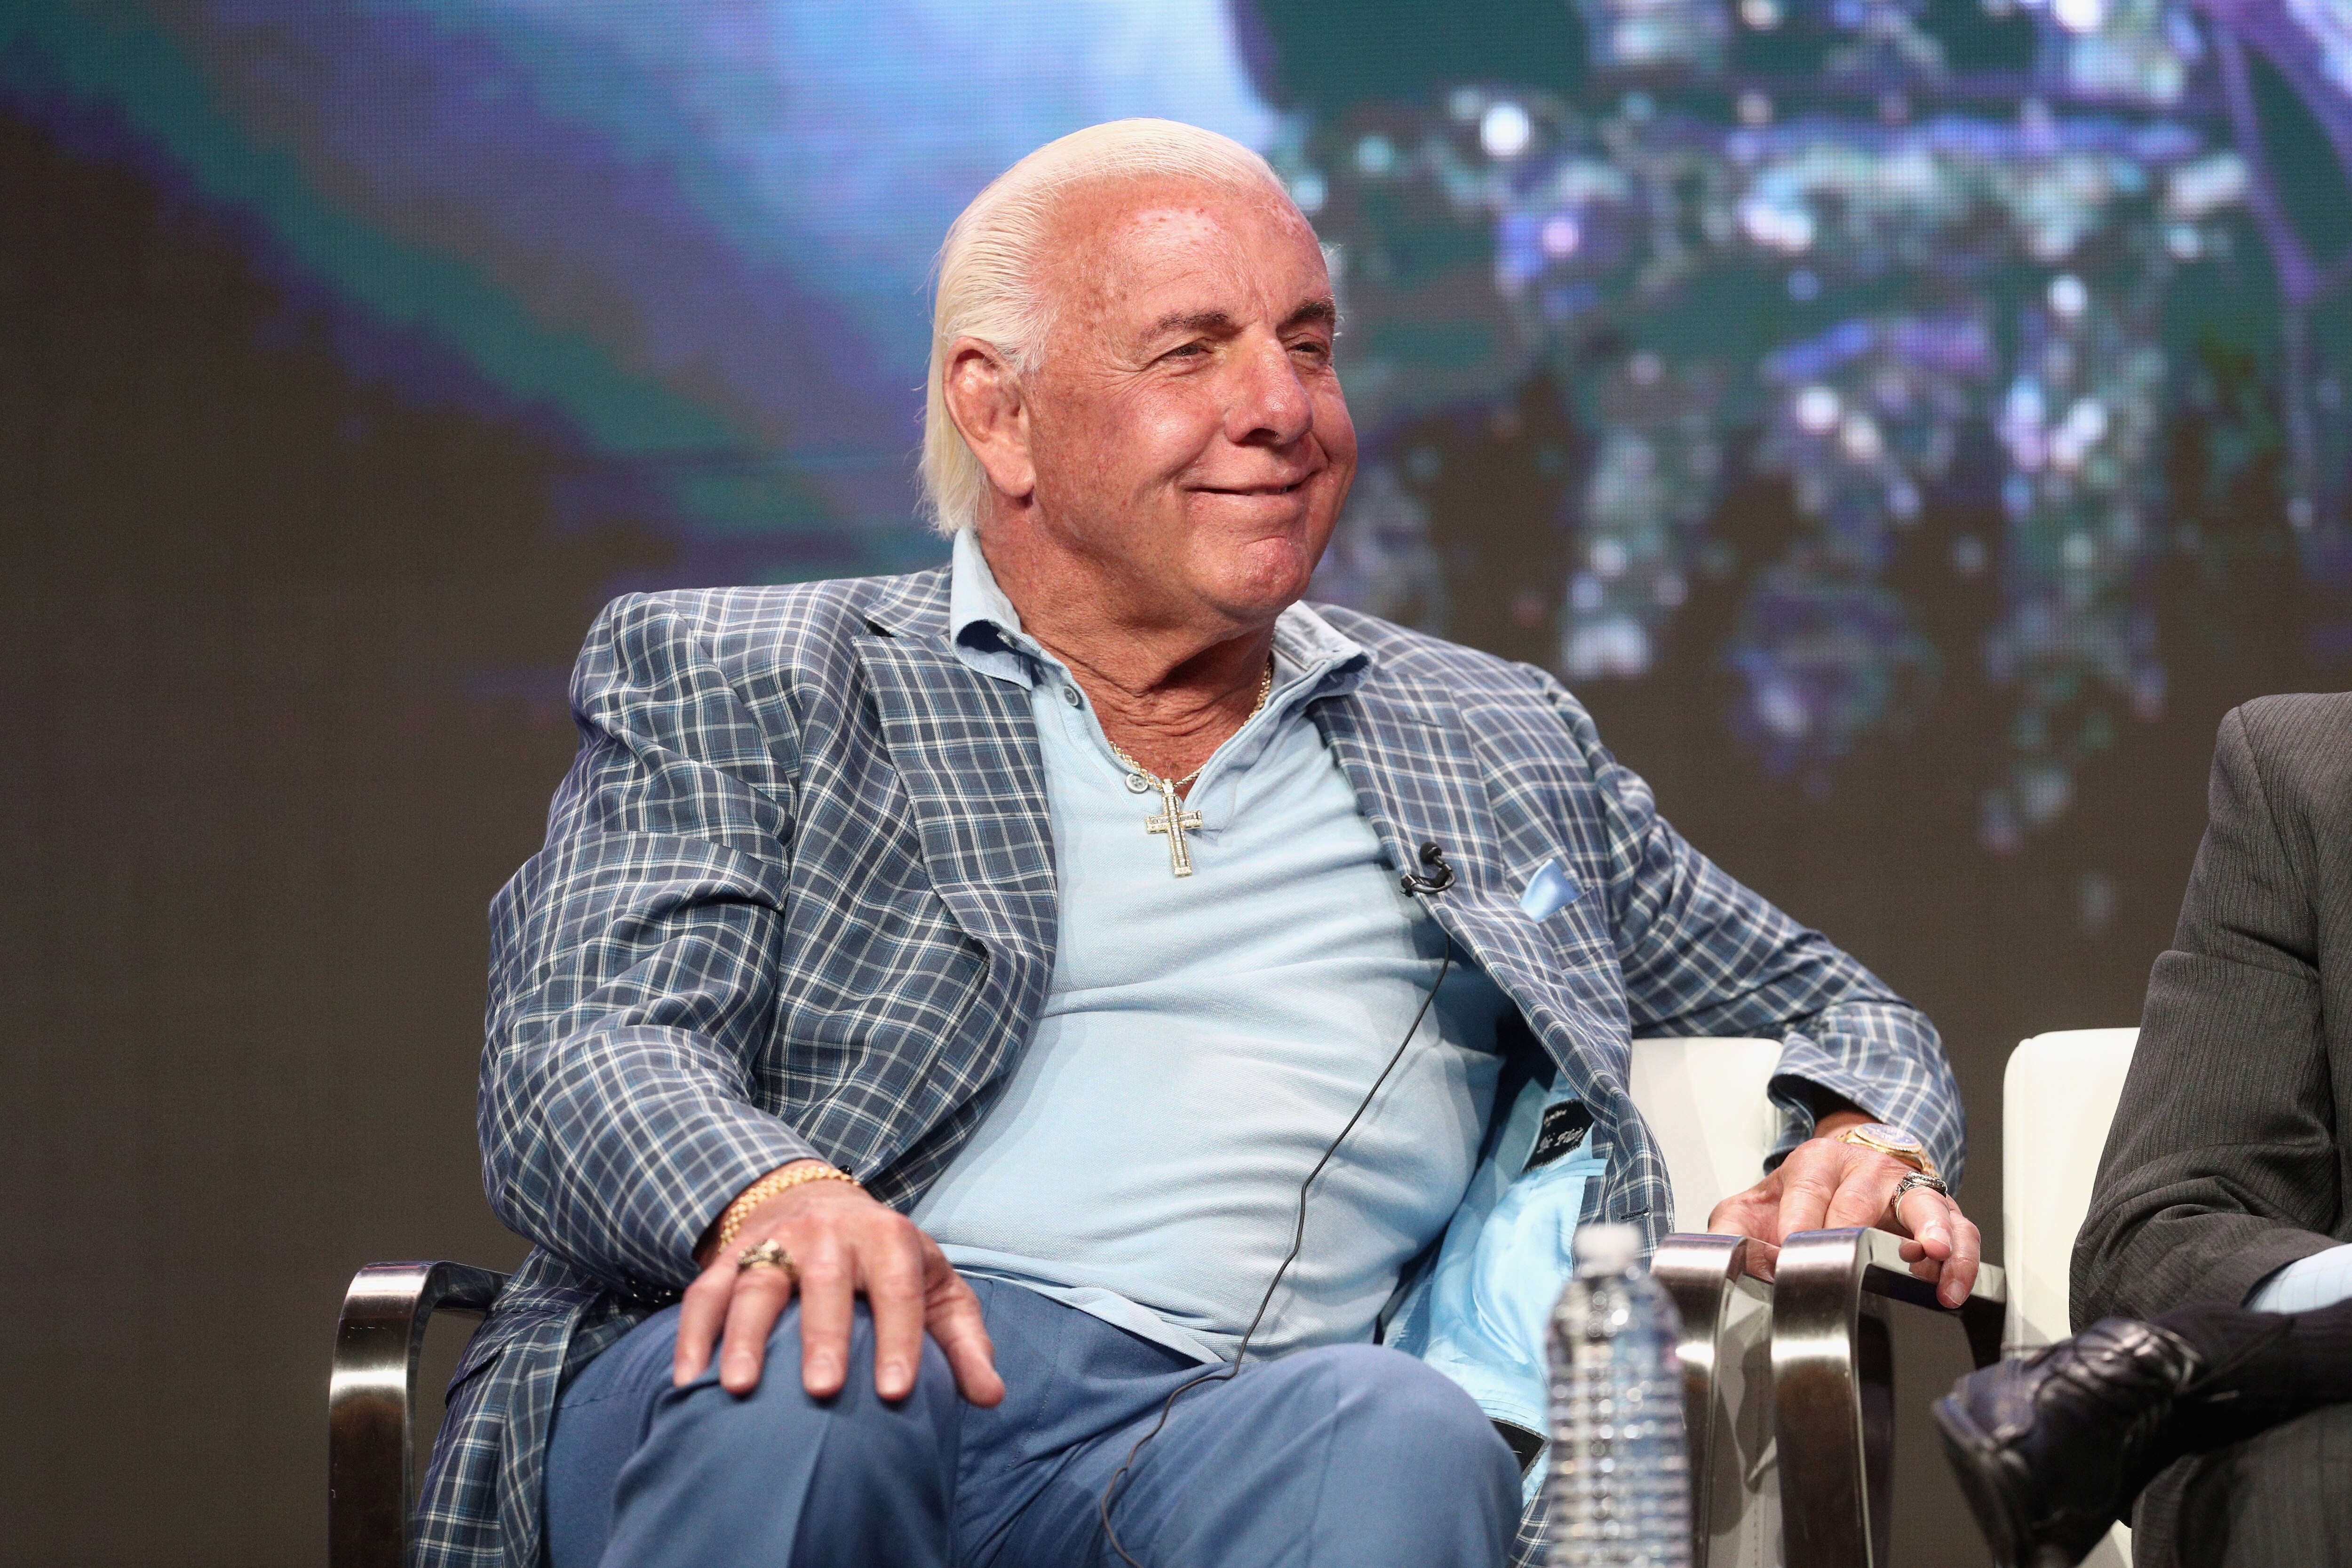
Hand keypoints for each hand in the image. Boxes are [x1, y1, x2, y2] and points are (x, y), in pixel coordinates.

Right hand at [671, 1161, 1005, 1406]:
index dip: (901, 1339)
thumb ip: (964, 1343)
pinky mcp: (730, 1256)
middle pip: (825, 1280)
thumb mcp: (937, 1290)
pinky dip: (692, 1333)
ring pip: (755, 1284)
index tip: (896, 1393)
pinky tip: (687, 1380)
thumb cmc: (888, 1264)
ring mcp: (774, 1242)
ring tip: (737, 1389)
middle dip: (824, 1335)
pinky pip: (704, 1292)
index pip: (899, 1288)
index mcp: (888, 1238)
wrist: (820, 1203)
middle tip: (823, 1391)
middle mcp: (830, 1232)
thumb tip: (991, 1396)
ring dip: (744, 1335)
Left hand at [1705, 1113, 1981, 1306]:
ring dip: (1931, 1233)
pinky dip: (1961, 1257)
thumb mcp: (1753, 1207)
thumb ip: (1731, 1230)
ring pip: (1925, 1205)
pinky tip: (1952, 1285)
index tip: (1790, 1250)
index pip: (1806, 1188)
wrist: (1844, 1173)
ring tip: (1933, 1258)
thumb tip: (1731, 1259)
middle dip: (1854, 1230)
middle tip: (1851, 1259)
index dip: (1798, 1222)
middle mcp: (1865, 1168)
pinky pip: (1961, 1230)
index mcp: (1816, 1162)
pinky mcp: (1941, 1212)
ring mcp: (1907, 1189)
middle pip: (1862, 1195)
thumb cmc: (1801, 1196)